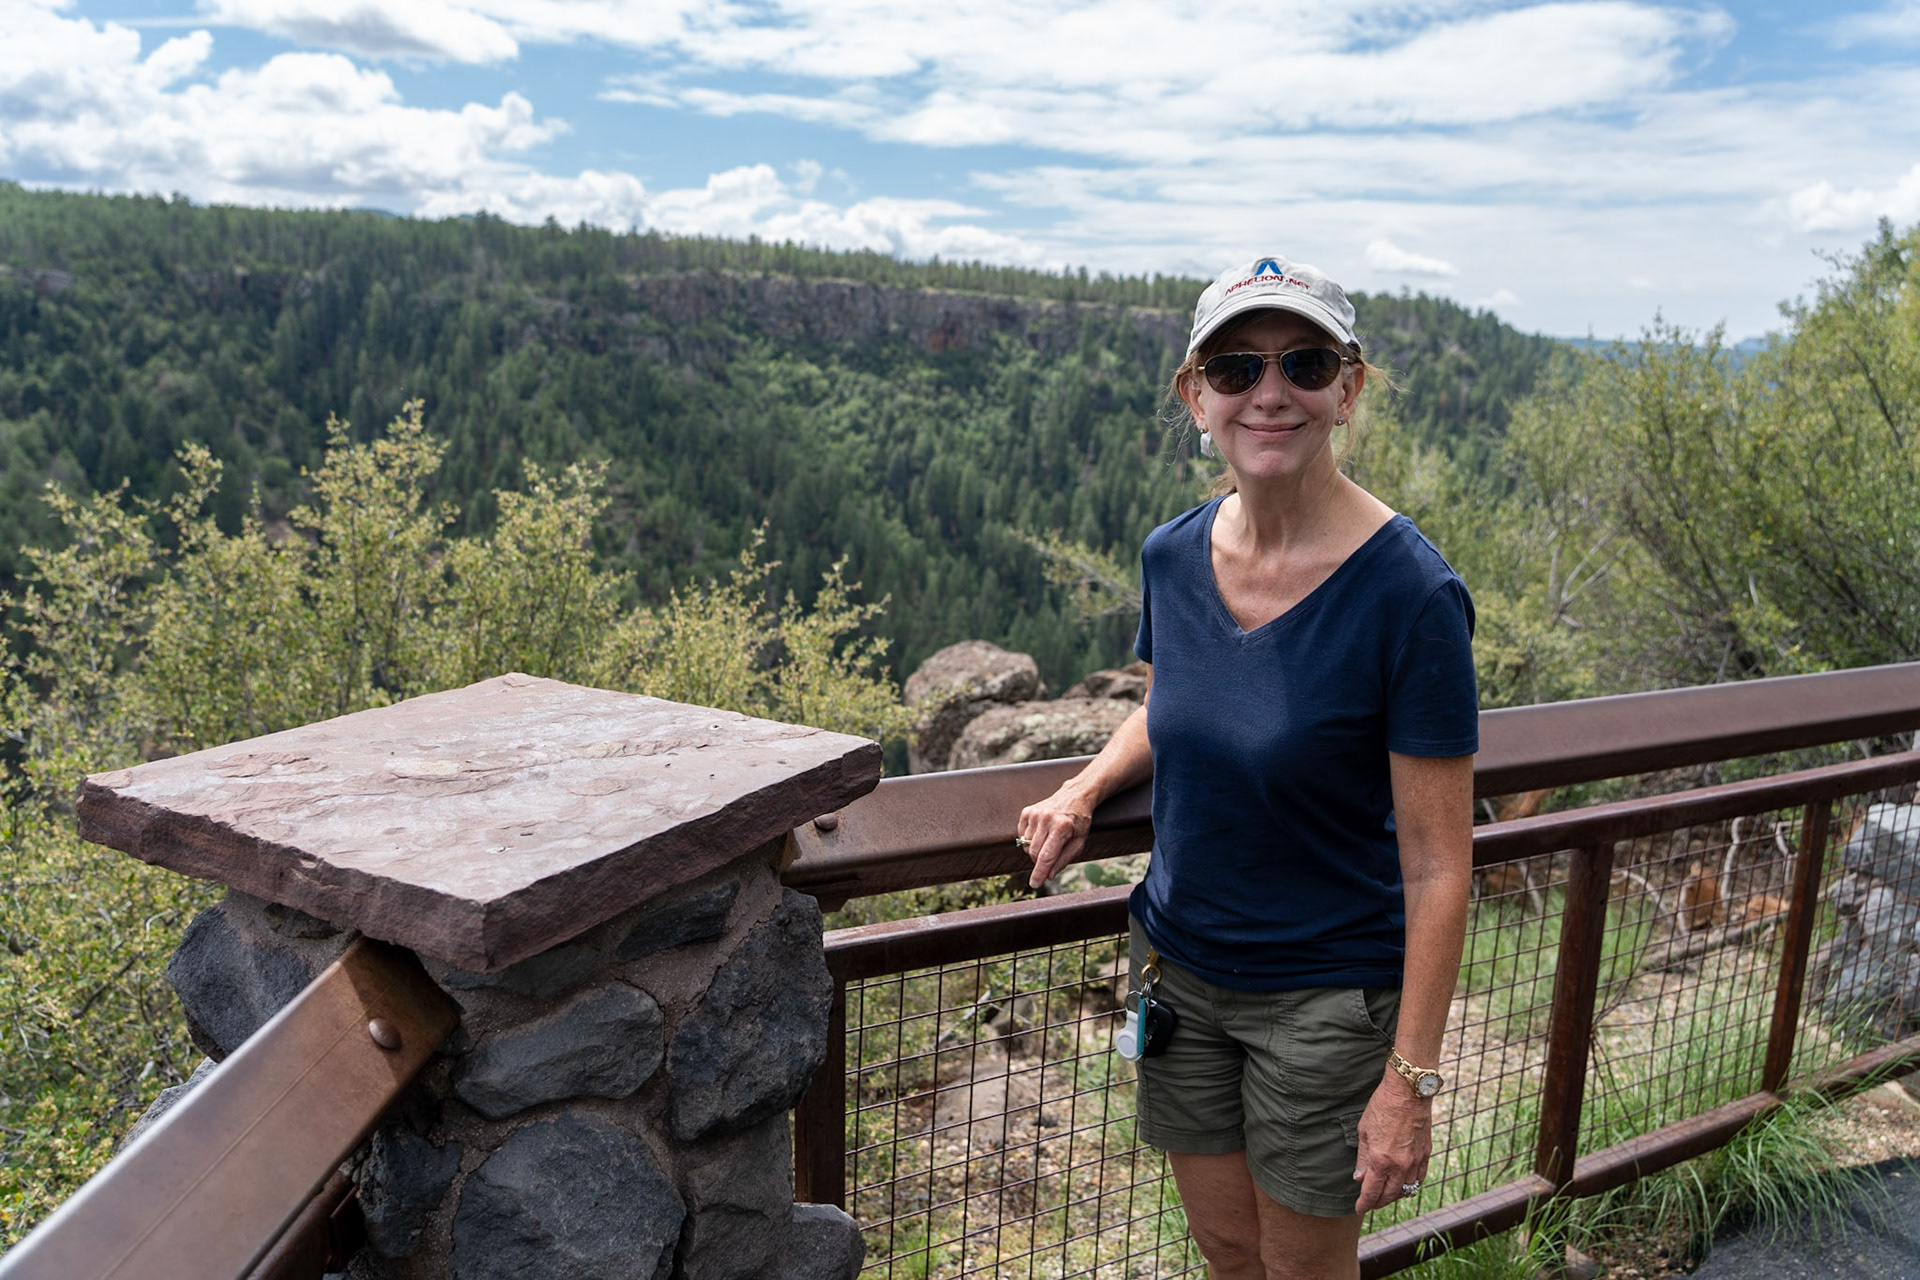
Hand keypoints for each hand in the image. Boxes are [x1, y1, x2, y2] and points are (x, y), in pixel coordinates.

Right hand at [1015, 786, 1095, 887]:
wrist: (1074, 796)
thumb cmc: (1079, 822)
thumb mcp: (1079, 842)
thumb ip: (1064, 860)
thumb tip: (1049, 875)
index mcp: (1061, 827)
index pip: (1046, 856)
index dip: (1040, 873)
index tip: (1034, 884)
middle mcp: (1046, 818)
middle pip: (1034, 853)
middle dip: (1040, 861)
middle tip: (1051, 856)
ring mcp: (1034, 814)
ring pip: (1026, 846)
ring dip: (1035, 849)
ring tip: (1048, 840)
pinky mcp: (1027, 812)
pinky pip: (1021, 836)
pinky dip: (1029, 840)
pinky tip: (1041, 832)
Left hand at [1352, 1071, 1432, 1212]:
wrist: (1408, 1092)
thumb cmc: (1382, 1107)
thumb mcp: (1364, 1131)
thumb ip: (1363, 1157)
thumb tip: (1360, 1177)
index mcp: (1380, 1160)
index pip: (1372, 1192)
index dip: (1364, 1203)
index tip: (1359, 1208)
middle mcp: (1400, 1165)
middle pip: (1389, 1195)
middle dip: (1378, 1202)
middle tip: (1370, 1203)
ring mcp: (1415, 1161)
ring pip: (1406, 1190)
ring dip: (1394, 1196)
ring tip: (1385, 1195)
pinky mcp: (1426, 1154)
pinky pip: (1419, 1178)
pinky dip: (1411, 1186)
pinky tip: (1404, 1185)